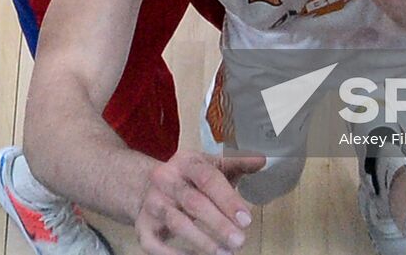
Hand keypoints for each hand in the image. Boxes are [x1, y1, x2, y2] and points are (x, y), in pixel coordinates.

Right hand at [135, 151, 264, 254]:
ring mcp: (152, 204)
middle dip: (218, 224)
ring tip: (225, 254)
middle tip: (239, 241)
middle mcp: (165, 181)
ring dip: (203, 242)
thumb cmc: (189, 179)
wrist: (146, 186)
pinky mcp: (143, 227)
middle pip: (193, 202)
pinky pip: (157, 246)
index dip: (228, 199)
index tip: (246, 219)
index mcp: (185, 162)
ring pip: (177, 224)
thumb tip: (262, 160)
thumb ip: (237, 164)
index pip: (207, 178)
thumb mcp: (211, 166)